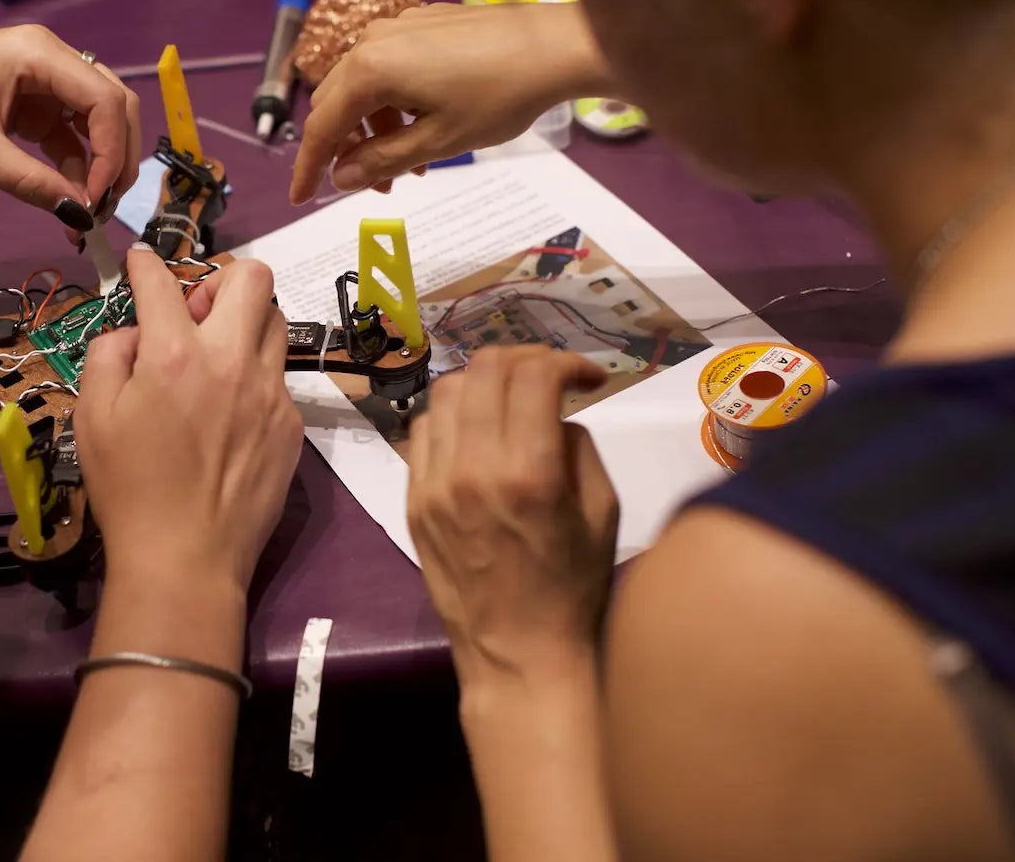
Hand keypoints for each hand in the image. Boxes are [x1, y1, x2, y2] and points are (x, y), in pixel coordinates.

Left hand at [0, 24, 140, 229]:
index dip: (112, 150)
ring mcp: (44, 82)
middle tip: (105, 205)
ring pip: (98, 123)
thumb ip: (28, 181)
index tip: (97, 197)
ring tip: (87, 210)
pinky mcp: (35, 105)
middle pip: (112, 105)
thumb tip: (78, 214)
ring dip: (101, 166)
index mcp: (38, 52)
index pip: (103, 98)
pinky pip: (72, 137)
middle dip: (117, 157)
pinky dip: (77, 169)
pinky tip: (69, 200)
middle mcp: (51, 59)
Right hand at [75, 248, 303, 593]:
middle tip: (194, 312)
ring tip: (214, 358)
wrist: (185, 558)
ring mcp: (271, 393)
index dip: (145, 263)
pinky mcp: (291, 425)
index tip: (140, 262)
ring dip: (244, 323)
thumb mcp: (92, 416)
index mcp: (175, 355)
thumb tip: (133, 332)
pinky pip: (277, 377)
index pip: (163, 281)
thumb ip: (109, 355)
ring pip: (274, 323)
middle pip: (253, 277)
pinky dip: (252, 377)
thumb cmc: (129, 489)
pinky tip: (227, 413)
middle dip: (220, 278)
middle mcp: (232, 361)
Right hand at [289, 2, 611, 203]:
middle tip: (371, 187)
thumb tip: (341, 178)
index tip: (300, 198)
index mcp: (369, 70)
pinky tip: (424, 127)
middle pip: (337, 103)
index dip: (308, 167)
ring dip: (375, 130)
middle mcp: (374, 40)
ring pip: (364, 87)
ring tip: (410, 167)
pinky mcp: (423, 23)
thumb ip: (381, 162)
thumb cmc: (500, 95)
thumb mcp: (437, 143)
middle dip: (346, 149)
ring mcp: (399, 26)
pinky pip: (389, 68)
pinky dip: (394, 104)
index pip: (321, 126)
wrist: (556, 46)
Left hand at [407, 346, 618, 686]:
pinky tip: (476, 432)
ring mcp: (434, 485)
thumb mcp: (602, 512)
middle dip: (525, 359)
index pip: (534, 375)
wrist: (518, 655)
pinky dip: (452, 416)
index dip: (565, 361)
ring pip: (446, 393)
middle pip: (484, 371)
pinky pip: (422, 432)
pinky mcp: (412, 501)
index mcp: (529, 473)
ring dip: (484, 383)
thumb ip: (578, 446)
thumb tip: (553, 411)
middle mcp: (473, 470)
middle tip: (550, 377)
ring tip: (511, 399)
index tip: (587, 378)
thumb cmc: (574, 589)